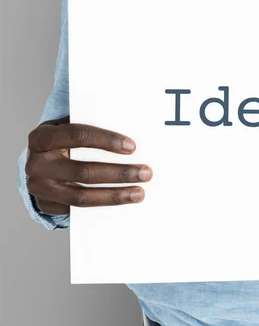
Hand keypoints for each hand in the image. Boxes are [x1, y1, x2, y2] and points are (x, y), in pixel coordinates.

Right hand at [26, 116, 151, 214]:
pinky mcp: (45, 205)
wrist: (39, 161)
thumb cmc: (64, 140)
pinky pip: (76, 210)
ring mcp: (39, 188)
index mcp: (42, 137)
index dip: (106, 140)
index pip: (77, 135)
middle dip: (119, 173)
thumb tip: (133, 132)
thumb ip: (93, 125)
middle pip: (83, 171)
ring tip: (139, 193)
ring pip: (81, 196)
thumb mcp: (70, 126)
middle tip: (146, 173)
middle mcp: (36, 164)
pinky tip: (121, 201)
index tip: (132, 146)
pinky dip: (101, 207)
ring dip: (114, 196)